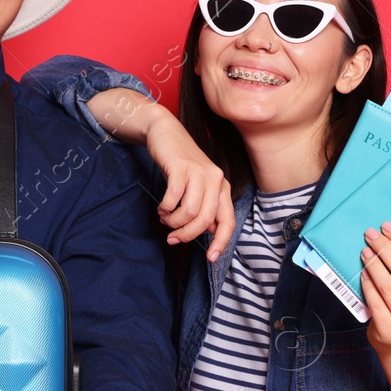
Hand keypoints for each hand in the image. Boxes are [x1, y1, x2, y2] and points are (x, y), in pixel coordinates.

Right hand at [147, 115, 234, 260]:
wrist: (165, 132)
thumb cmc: (181, 164)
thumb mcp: (197, 186)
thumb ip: (205, 206)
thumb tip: (209, 231)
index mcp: (222, 187)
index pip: (228, 221)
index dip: (220, 243)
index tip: (210, 258)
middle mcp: (215, 179)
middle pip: (206, 220)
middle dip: (187, 235)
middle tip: (172, 238)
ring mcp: (199, 172)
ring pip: (190, 212)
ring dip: (174, 222)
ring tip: (165, 219)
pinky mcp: (181, 167)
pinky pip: (174, 198)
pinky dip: (165, 208)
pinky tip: (161, 208)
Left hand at [358, 221, 390, 353]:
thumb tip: (389, 236)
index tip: (387, 226)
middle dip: (384, 247)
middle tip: (370, 234)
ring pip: (387, 285)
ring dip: (373, 264)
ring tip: (365, 251)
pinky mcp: (390, 330)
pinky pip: (375, 301)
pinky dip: (367, 284)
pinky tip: (362, 273)